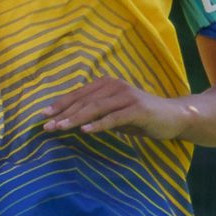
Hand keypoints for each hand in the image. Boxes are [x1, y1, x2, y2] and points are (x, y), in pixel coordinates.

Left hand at [43, 77, 185, 139]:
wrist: (171, 117)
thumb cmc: (140, 116)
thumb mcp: (113, 113)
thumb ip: (95, 113)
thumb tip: (67, 120)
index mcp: (106, 84)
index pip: (78, 95)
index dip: (60, 104)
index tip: (43, 115)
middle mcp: (115, 86)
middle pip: (84, 101)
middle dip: (63, 114)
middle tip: (47, 126)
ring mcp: (126, 96)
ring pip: (96, 108)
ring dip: (76, 118)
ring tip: (60, 128)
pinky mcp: (137, 109)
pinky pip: (114, 117)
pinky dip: (99, 124)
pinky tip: (86, 131)